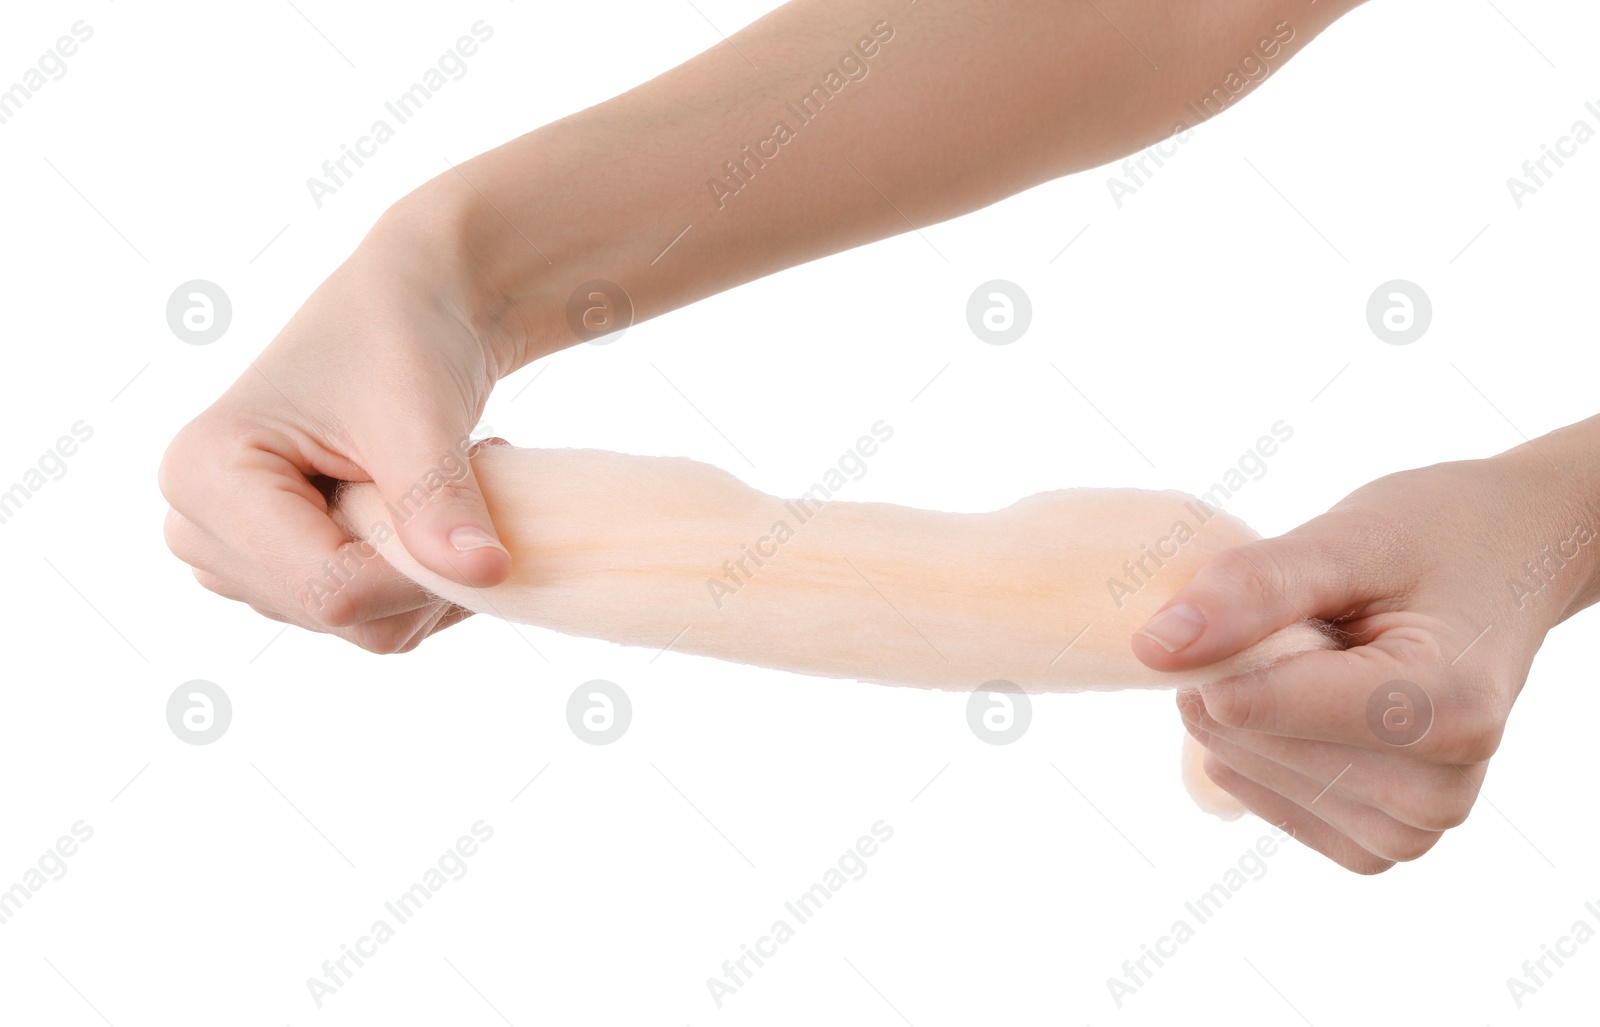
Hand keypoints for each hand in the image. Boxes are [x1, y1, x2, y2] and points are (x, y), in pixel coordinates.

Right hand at [160, 210, 519, 652]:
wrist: (403, 314)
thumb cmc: (398, 340)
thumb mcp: (419, 416)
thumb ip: (440, 502)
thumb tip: (487, 577)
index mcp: (206, 476)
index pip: (329, 590)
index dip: (420, 576)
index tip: (475, 519)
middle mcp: (199, 529)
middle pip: (343, 617)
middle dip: (423, 568)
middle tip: (459, 484)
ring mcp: (235, 559)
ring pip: (365, 626)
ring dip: (429, 569)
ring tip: (441, 487)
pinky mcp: (277, 574)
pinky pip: (372, 618)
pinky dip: (421, 576)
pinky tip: (427, 514)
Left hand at [1133, 443, 1598, 871]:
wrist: (1503, 568)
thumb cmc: (1433, 541)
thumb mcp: (1347, 539)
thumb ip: (1252, 588)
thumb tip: (1152, 648)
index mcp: (1446, 710)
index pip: (1259, 702)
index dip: (1220, 643)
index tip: (1254, 594)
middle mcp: (1438, 790)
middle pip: (1242, 735)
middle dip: (1236, 665)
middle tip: (1309, 620)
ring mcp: (1410, 828)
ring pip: (1239, 766)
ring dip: (1246, 702)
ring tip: (1322, 655)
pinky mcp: (1376, 843)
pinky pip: (1253, 794)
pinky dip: (1253, 742)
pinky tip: (1304, 702)